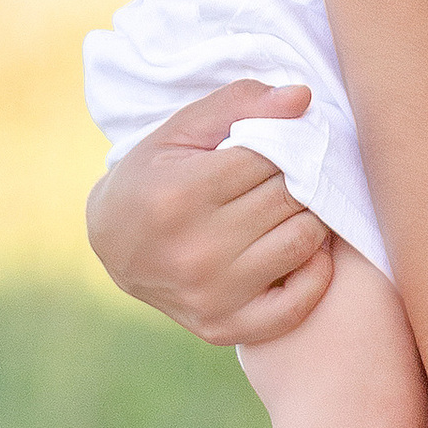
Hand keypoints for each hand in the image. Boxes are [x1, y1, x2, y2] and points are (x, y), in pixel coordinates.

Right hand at [84, 82, 336, 346]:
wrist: (113, 246)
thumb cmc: (152, 177)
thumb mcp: (180, 130)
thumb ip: (239, 104)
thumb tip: (303, 98)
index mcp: (181, 195)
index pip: (271, 157)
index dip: (282, 145)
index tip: (276, 145)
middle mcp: (197, 251)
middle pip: (289, 197)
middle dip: (296, 178)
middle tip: (285, 174)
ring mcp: (212, 295)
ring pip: (303, 241)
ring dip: (308, 218)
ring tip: (289, 208)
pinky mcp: (224, 328)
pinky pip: (300, 302)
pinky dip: (315, 271)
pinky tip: (300, 250)